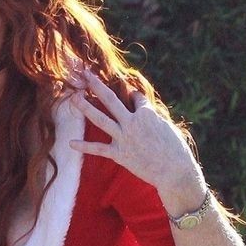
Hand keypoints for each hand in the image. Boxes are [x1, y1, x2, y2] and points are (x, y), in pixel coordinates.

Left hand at [72, 67, 204, 201]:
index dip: (133, 95)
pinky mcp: (119, 154)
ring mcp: (124, 138)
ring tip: (73, 97)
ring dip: (85, 107)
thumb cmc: (175, 148)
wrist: (175, 171)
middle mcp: (132, 122)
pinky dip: (84, 146)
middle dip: (96, 85)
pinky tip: (70, 143)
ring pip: (100, 119)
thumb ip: (152, 114)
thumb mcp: (166, 125)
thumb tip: (142, 106)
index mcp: (146, 113)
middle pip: (110, 99)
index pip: (135, 97)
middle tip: (85, 74)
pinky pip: (98, 149)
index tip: (131, 95)